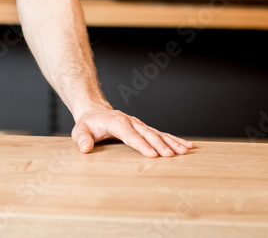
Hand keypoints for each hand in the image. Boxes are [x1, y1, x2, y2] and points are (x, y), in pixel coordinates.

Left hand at [71, 107, 193, 157]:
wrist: (95, 111)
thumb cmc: (88, 124)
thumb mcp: (80, 130)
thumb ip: (81, 139)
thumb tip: (85, 148)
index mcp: (117, 123)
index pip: (131, 135)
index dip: (141, 145)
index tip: (152, 155)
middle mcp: (131, 122)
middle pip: (148, 134)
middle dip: (160, 145)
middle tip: (172, 156)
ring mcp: (139, 124)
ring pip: (158, 133)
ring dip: (172, 142)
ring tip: (186, 150)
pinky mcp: (144, 128)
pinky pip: (161, 133)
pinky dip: (174, 139)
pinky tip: (187, 145)